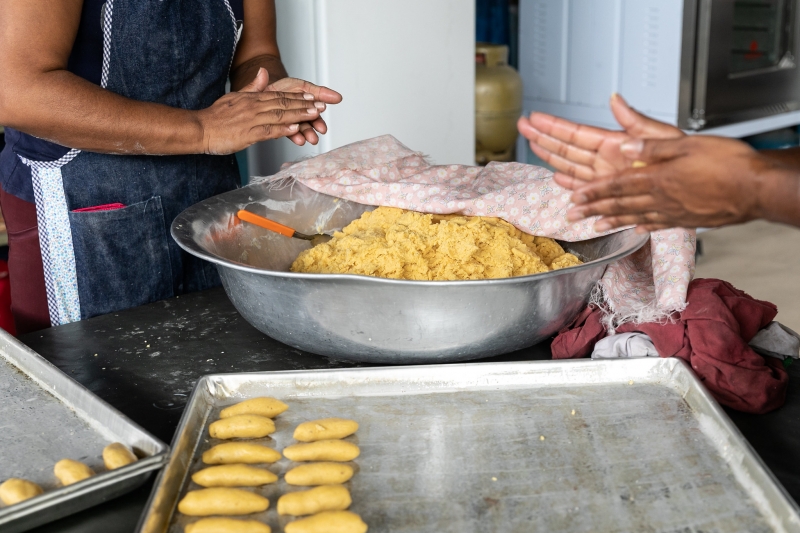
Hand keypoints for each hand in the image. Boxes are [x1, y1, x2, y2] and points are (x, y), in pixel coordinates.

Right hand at [196, 69, 321, 154]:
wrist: (200, 128)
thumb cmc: (216, 116)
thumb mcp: (235, 97)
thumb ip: (252, 87)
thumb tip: (264, 73)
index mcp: (252, 98)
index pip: (279, 95)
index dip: (297, 96)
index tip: (313, 97)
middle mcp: (254, 107)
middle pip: (283, 104)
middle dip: (304, 105)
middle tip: (322, 106)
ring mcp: (252, 120)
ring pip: (280, 116)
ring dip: (299, 115)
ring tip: (315, 115)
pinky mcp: (248, 134)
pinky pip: (269, 131)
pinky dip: (283, 129)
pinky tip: (295, 128)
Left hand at [267, 75, 342, 145]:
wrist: (262, 89)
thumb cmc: (283, 88)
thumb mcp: (303, 86)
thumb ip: (321, 93)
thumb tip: (338, 97)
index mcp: (304, 107)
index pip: (312, 114)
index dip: (317, 122)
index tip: (322, 128)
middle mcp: (296, 115)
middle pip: (304, 123)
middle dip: (310, 131)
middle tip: (313, 138)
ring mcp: (286, 120)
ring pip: (294, 128)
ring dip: (302, 135)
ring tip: (306, 140)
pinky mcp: (275, 124)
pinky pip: (281, 129)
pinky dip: (289, 134)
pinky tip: (295, 138)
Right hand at [517, 94, 682, 183]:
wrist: (697, 188)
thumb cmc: (687, 160)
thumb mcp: (663, 137)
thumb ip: (636, 121)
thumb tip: (616, 99)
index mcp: (616, 144)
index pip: (577, 133)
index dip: (555, 125)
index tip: (535, 117)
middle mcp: (607, 160)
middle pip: (567, 148)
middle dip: (543, 137)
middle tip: (522, 126)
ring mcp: (607, 177)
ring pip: (570, 166)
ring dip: (550, 157)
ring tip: (531, 145)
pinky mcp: (612, 194)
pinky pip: (585, 189)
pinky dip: (570, 185)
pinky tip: (557, 178)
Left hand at [566, 135, 769, 231]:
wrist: (758, 188)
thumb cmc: (728, 163)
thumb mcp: (687, 143)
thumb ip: (652, 144)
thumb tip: (623, 142)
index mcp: (657, 178)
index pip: (616, 185)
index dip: (592, 192)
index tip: (574, 197)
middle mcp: (661, 199)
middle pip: (619, 204)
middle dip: (593, 209)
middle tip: (572, 216)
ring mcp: (674, 212)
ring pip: (635, 216)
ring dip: (612, 221)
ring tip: (594, 227)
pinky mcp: (688, 219)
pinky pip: (659, 224)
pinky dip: (643, 226)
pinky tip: (636, 229)